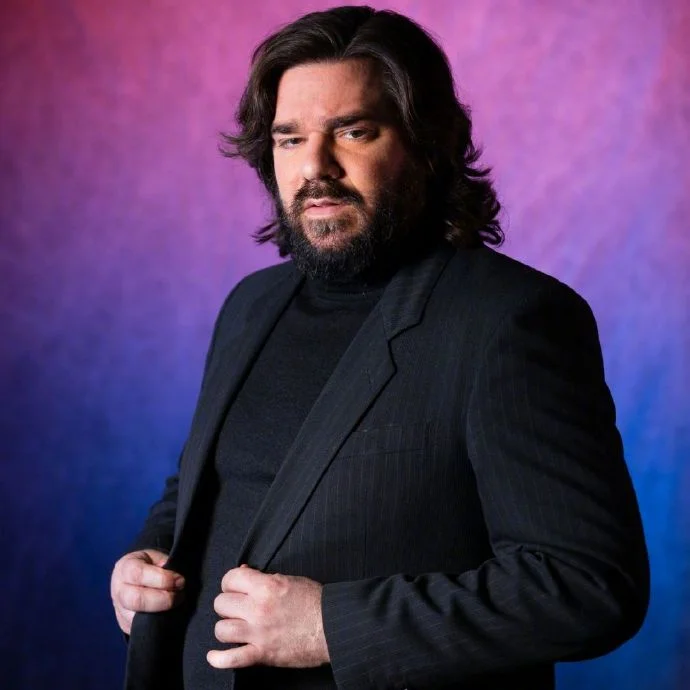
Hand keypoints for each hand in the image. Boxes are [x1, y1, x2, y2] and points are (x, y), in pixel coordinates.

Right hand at [110, 549, 184, 634]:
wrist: (133, 577)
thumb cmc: (148, 565)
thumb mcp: (155, 557)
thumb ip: (164, 564)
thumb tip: (174, 577)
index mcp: (125, 568)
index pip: (138, 574)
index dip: (162, 579)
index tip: (180, 581)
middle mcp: (119, 591)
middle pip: (136, 600)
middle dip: (163, 599)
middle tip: (180, 595)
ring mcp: (120, 611)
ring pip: (137, 619)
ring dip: (162, 614)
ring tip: (176, 605)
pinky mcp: (126, 626)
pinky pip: (140, 630)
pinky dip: (158, 625)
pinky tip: (170, 617)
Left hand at [208, 565, 328, 669]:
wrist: (333, 626)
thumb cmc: (315, 601)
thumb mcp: (290, 580)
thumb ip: (265, 578)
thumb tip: (245, 573)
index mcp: (266, 586)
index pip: (230, 579)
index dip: (230, 582)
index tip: (236, 587)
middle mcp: (258, 608)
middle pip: (221, 604)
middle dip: (227, 604)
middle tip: (238, 607)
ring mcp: (258, 633)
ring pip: (221, 629)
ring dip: (226, 628)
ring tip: (234, 627)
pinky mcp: (263, 654)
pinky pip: (231, 659)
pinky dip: (219, 659)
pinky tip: (214, 656)